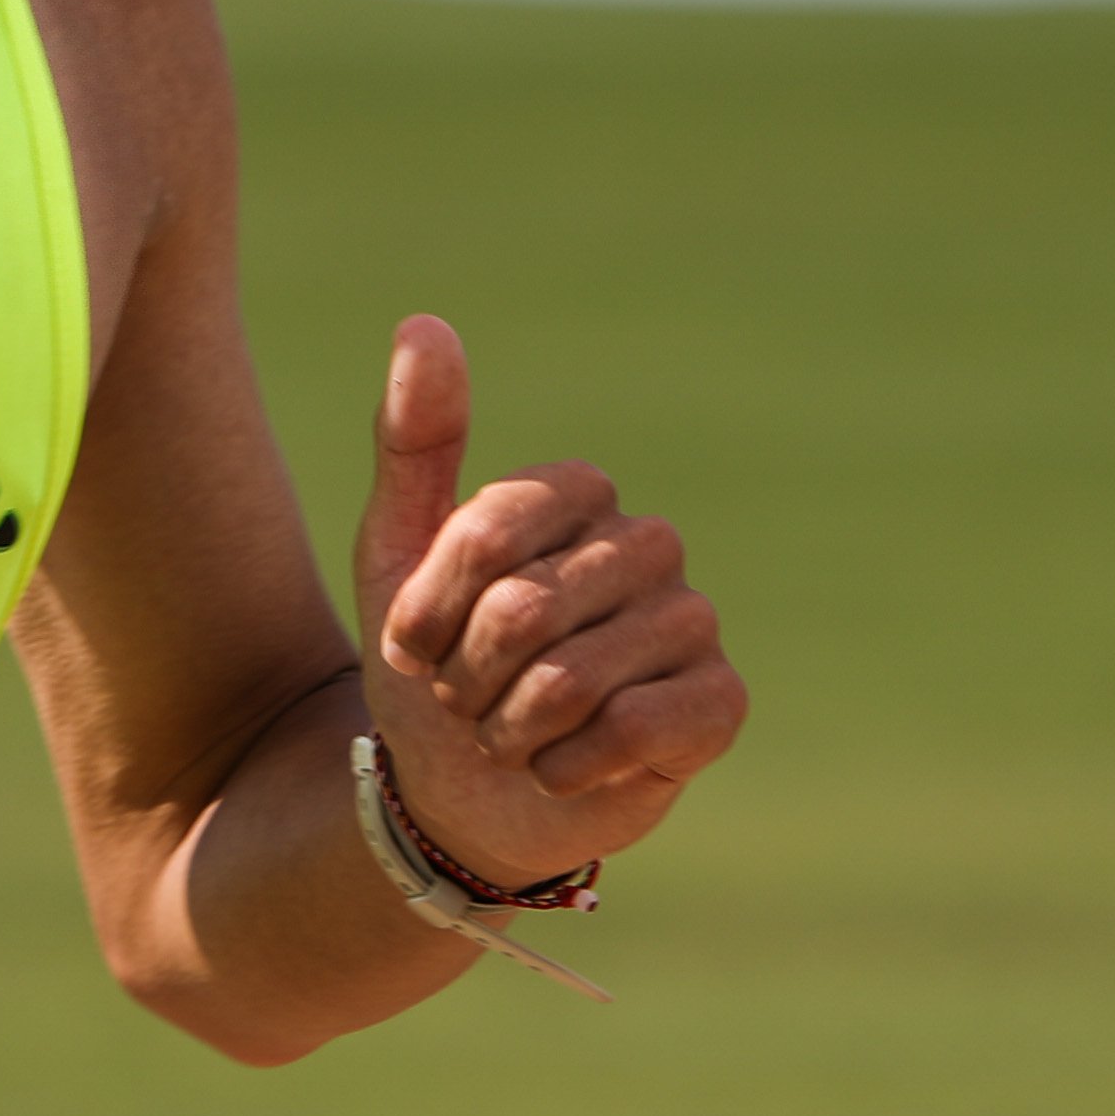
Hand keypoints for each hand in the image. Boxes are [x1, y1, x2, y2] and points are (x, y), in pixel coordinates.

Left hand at [346, 313, 745, 893]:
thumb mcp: (395, 552)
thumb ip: (414, 439)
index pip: (493, 528)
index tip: (413, 642)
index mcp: (577, 495)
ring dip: (512, 726)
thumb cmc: (432, 663)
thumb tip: (422, 323)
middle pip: (529, 606)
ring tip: (510, 733)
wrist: (459, 792)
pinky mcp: (719, 702)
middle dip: (468, 674)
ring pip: (578, 675)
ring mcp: (691, 621)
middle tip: (465, 698)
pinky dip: (570, 764)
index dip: (434, 603)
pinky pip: (638, 725)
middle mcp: (647, 545)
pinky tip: (563, 769)